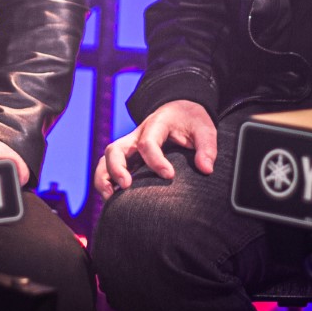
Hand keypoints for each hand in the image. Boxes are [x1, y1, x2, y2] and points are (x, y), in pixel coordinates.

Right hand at [93, 99, 215, 198]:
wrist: (180, 110)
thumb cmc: (191, 121)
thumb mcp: (204, 129)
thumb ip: (207, 147)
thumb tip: (206, 169)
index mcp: (155, 125)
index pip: (148, 142)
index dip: (156, 161)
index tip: (170, 176)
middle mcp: (136, 135)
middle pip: (115, 149)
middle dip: (117, 169)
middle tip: (127, 187)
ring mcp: (129, 146)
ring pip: (106, 159)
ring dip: (104, 178)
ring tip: (111, 198)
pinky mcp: (128, 157)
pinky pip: (108, 167)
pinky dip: (106, 182)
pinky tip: (113, 200)